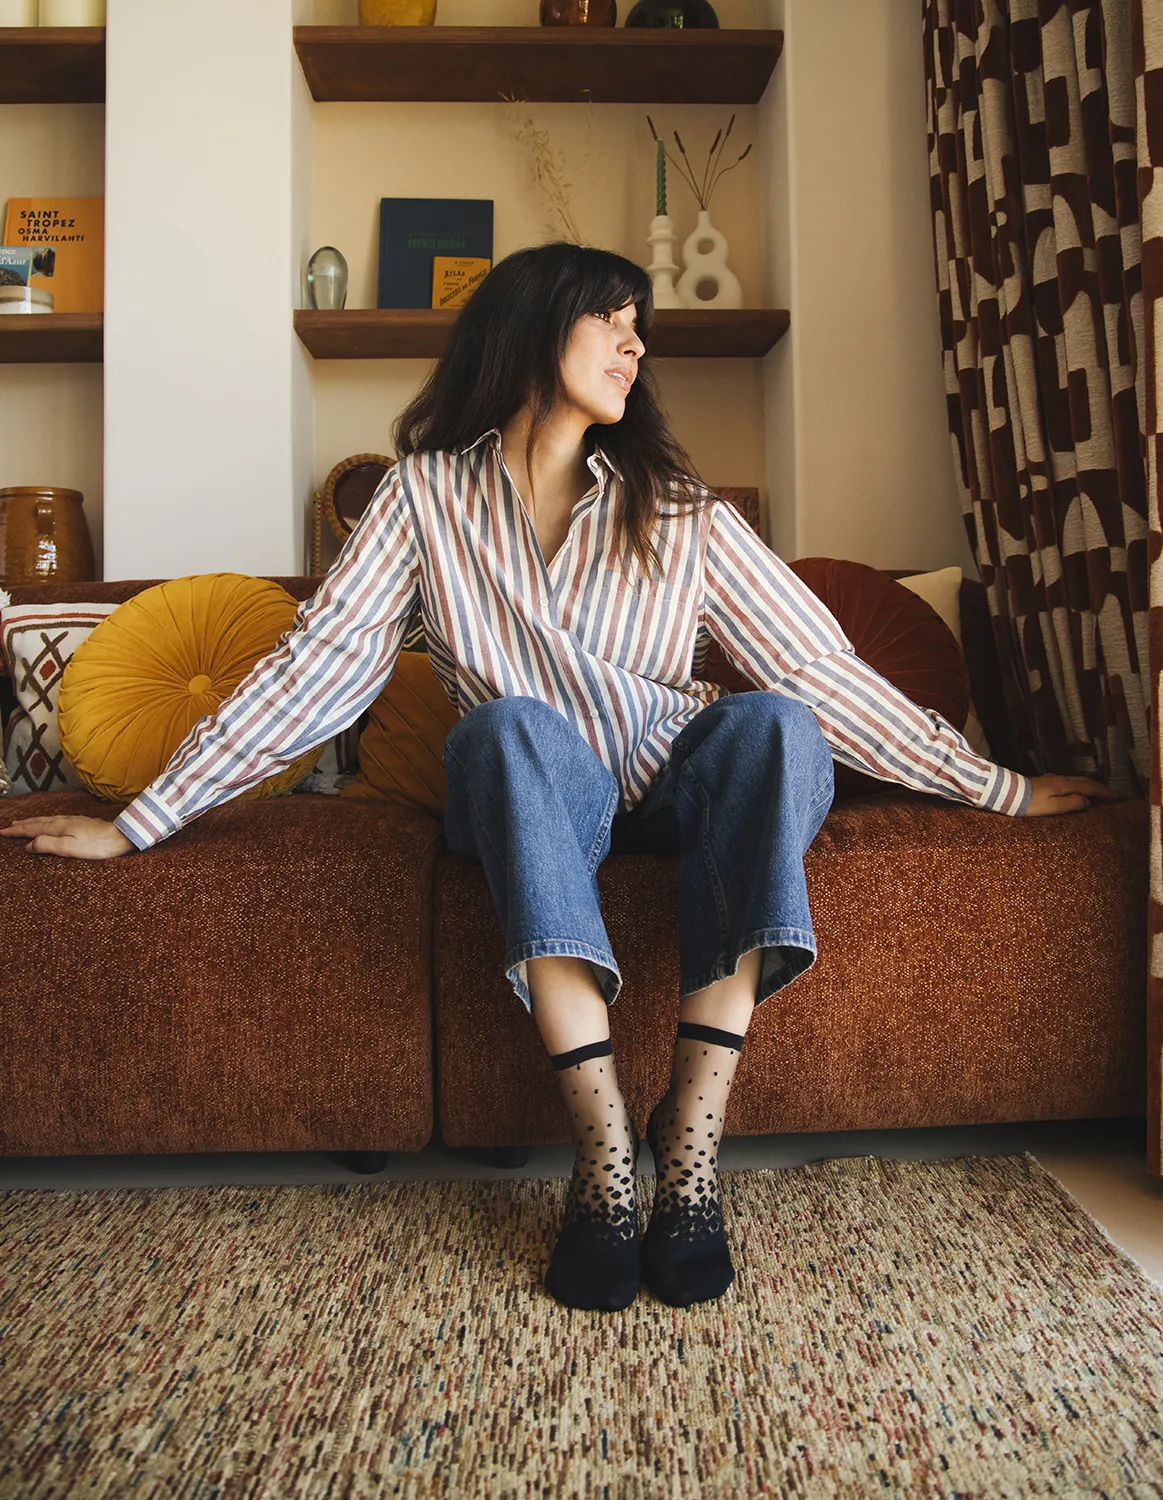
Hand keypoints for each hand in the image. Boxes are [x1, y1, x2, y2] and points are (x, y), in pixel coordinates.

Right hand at [0, 815, 134, 858]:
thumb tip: (29, 845)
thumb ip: (48, 845)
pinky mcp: (83, 822)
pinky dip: (47, 821)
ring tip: (25, 822)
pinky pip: (58, 820)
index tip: (3, 832)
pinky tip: (52, 822)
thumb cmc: (97, 845)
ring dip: (34, 821)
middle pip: (38, 822)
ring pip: (48, 820)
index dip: (17, 831)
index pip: (32, 829)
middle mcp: (64, 821)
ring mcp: (74, 820)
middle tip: (9, 826)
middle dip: (22, 824)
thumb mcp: (69, 848)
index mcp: (59, 828)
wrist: (120, 836)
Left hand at [1021, 774, 1120, 816]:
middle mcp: (1059, 779)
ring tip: (1097, 792)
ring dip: (1089, 785)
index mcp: (1064, 785)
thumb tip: (1087, 801)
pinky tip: (1073, 789)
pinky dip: (1076, 785)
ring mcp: (1050, 779)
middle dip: (1100, 787)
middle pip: (1085, 781)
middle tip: (1112, 794)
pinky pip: (1066, 781)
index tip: (1118, 797)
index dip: (1105, 792)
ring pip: (1075, 779)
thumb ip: (1071, 804)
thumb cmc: (1027, 803)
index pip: (1090, 788)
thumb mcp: (1051, 807)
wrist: (1004, 793)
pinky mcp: (1042, 782)